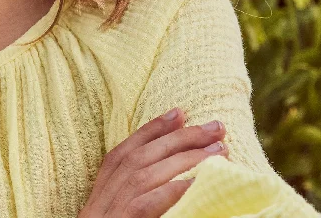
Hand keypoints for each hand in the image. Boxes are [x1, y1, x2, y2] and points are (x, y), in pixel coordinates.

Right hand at [77, 108, 227, 217]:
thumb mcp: (121, 215)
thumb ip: (140, 194)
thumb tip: (176, 166)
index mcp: (101, 192)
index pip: (125, 152)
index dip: (151, 130)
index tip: (178, 113)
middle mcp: (103, 197)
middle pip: (139, 158)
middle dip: (178, 138)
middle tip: (215, 128)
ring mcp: (111, 210)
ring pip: (147, 173)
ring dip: (186, 159)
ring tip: (219, 151)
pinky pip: (153, 200)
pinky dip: (177, 187)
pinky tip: (201, 181)